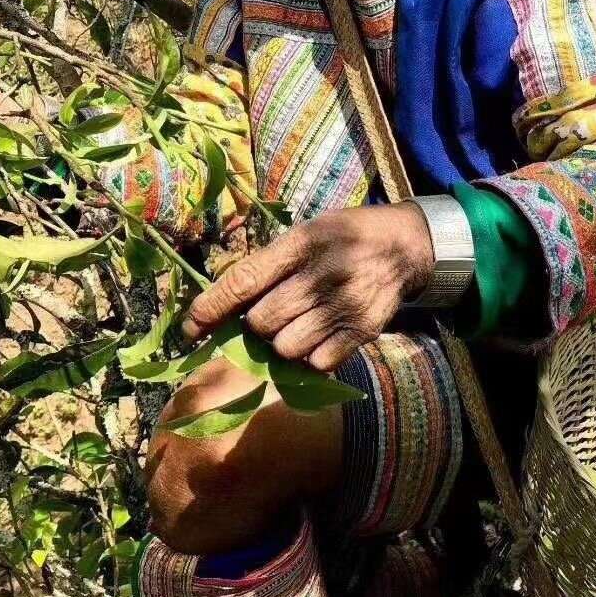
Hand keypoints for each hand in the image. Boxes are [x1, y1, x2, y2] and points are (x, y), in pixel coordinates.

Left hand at [181, 202, 434, 371]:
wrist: (404, 246)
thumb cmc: (343, 238)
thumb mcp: (305, 233)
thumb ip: (268, 265)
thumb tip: (219, 304)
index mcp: (302, 243)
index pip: (244, 280)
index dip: (211, 308)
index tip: (191, 327)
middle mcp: (322, 274)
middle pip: (262, 323)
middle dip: (256, 325)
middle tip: (269, 315)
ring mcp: (344, 305)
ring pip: (286, 348)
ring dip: (282, 344)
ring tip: (296, 326)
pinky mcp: (363, 330)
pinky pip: (317, 363)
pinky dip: (310, 358)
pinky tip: (317, 337)